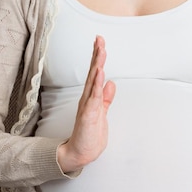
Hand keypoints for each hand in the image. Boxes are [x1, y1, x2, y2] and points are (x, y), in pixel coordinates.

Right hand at [57, 36, 115, 173]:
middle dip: (96, 55)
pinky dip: (97, 85)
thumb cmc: (90, 135)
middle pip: (93, 73)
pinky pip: (93, 98)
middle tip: (99, 39)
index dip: (98, 58)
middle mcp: (87, 99)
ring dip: (96, 66)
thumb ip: (105, 98)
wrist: (80, 153)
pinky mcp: (88, 116)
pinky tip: (99, 74)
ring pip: (92, 82)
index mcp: (91, 98)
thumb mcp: (101, 113)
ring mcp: (87, 106)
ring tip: (100, 51)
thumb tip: (110, 83)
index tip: (101, 42)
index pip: (95, 74)